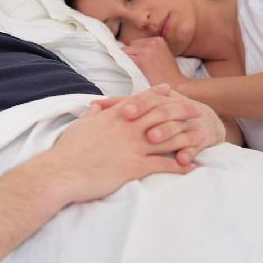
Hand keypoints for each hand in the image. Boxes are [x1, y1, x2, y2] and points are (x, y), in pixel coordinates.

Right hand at [45, 86, 203, 203]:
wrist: (62, 171)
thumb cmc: (68, 150)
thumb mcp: (80, 125)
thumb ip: (93, 115)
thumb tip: (96, 107)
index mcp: (116, 116)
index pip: (142, 100)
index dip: (158, 95)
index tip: (171, 91)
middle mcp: (128, 127)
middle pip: (161, 114)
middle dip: (181, 112)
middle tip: (196, 111)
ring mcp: (133, 146)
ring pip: (168, 138)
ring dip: (186, 137)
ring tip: (200, 138)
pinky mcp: (135, 166)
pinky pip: (163, 165)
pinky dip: (179, 166)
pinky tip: (189, 168)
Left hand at [123, 37, 189, 87]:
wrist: (175, 87)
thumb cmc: (167, 76)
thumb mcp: (162, 56)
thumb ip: (150, 50)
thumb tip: (133, 50)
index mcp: (158, 40)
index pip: (137, 42)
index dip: (136, 53)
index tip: (140, 63)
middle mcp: (152, 42)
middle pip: (130, 45)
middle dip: (131, 56)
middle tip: (138, 69)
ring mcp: (146, 50)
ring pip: (125, 51)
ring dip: (127, 61)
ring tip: (136, 72)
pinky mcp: (141, 59)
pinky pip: (124, 59)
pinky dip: (124, 66)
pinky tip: (132, 73)